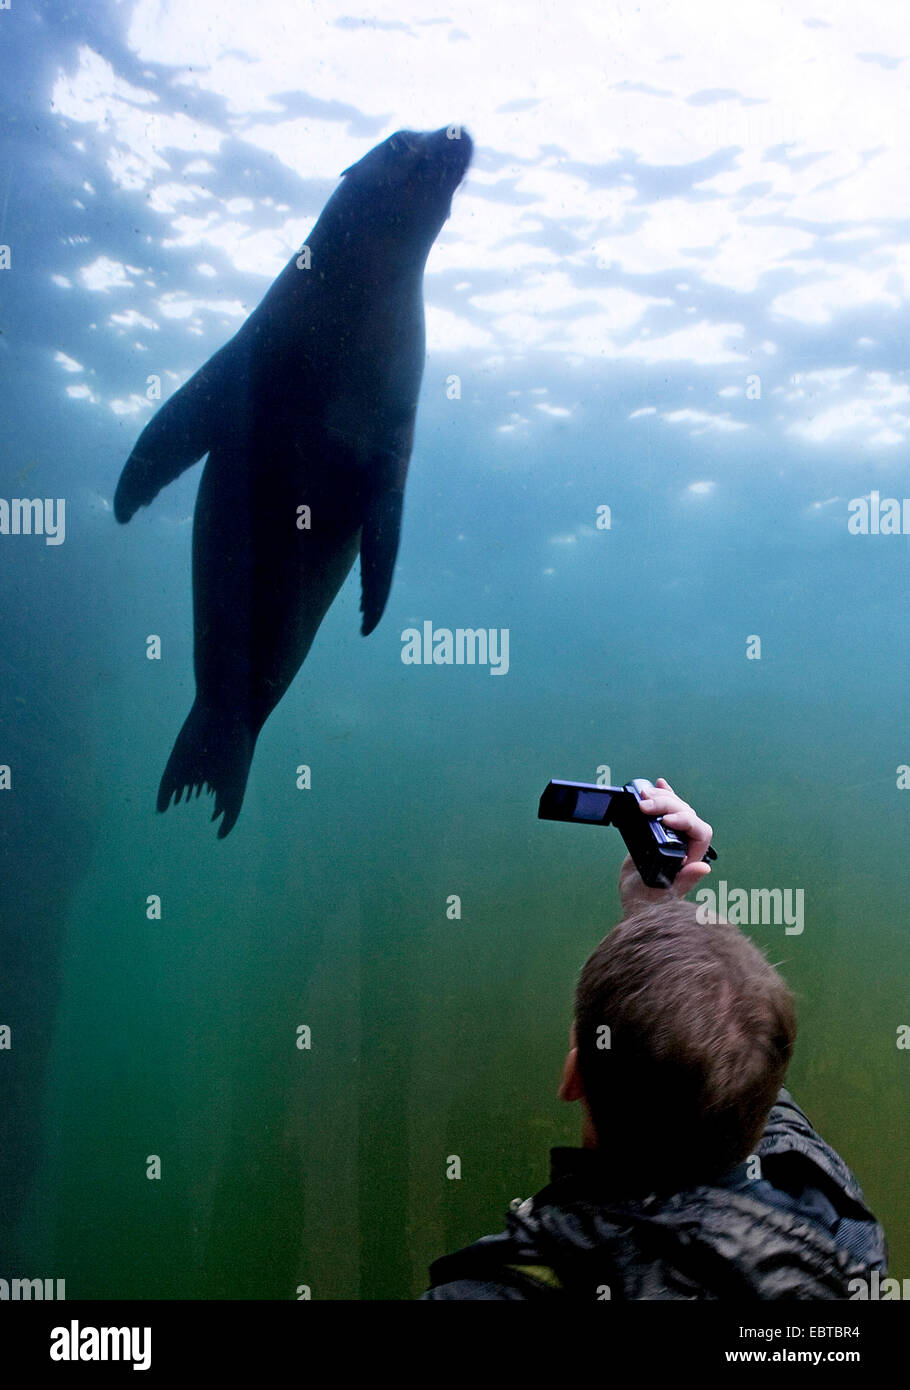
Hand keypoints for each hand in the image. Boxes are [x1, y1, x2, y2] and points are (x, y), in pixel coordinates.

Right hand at [618, 777, 712, 910]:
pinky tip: (657, 784)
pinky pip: (666, 809)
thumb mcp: (665, 893)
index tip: (665, 820)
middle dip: (666, 805)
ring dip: (661, 798)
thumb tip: (705, 867)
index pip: (700, 831)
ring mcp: (672, 836)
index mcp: (692, 857)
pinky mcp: (657, 832)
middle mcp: (686, 843)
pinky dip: (663, 795)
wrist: (636, 901)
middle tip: (644, 806)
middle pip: (685, 813)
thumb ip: (685, 881)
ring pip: (676, 807)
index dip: (685, 821)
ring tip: (643, 795)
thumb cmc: (651, 901)